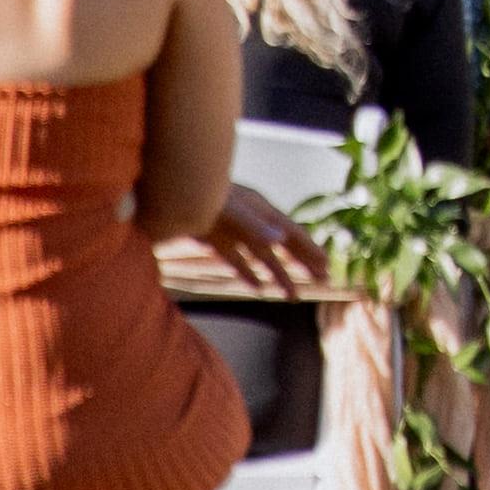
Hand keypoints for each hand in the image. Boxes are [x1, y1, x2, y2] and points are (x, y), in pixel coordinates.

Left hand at [195, 185, 320, 290]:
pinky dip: (249, 274)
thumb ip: (254, 225)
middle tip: (324, 280)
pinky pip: (237, 261)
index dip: (310, 250)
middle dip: (304, 263)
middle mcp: (251, 221)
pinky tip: (258, 288)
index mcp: (261, 210)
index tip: (327, 266)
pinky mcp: (214, 240)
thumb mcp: (229, 210)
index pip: (292, 233)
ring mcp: (233, 231)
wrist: (163, 192)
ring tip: (294, 297)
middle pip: (284, 245)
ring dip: (280, 276)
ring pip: (263, 257)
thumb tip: (282, 240)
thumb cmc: (200, 195)